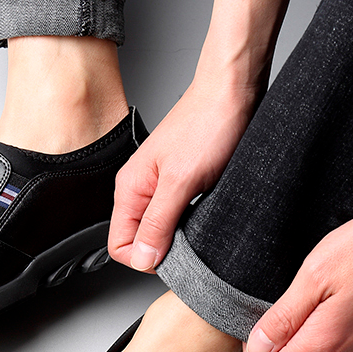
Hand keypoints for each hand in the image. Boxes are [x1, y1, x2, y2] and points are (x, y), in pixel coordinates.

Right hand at [108, 81, 256, 271]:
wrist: (233, 93)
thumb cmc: (207, 124)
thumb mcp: (180, 181)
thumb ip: (157, 222)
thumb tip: (142, 258)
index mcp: (130, 189)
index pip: (119, 246)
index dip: (144, 258)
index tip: (171, 254)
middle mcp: (140, 190)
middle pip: (138, 242)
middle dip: (163, 249)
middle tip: (190, 237)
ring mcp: (160, 188)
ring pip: (159, 232)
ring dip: (179, 237)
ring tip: (200, 220)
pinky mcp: (180, 185)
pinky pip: (176, 219)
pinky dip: (190, 224)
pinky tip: (205, 213)